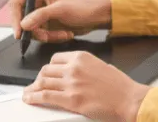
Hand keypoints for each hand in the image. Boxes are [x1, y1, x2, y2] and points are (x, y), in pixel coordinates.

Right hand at [9, 0, 111, 42]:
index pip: (16, 4)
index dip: (14, 18)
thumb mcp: (60, 10)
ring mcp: (40, 16)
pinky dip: (51, 38)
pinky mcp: (45, 26)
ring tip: (61, 33)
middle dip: (36, 31)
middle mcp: (36, 3)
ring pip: (32, 32)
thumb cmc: (80, 8)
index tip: (19, 32)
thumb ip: (40, 16)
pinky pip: (40, 37)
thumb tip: (23, 24)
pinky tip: (64, 34)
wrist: (93, 19)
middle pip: (23, 21)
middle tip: (46, 35)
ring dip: (46, 36)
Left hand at [22, 51, 150, 121]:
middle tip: (36, 85)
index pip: (55, 59)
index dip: (48, 68)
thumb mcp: (100, 65)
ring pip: (43, 83)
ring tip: (28, 94)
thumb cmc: (120, 86)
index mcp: (81, 57)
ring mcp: (71, 83)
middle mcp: (74, 68)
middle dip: (39, 79)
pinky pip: (46, 96)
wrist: (129, 99)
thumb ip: (83, 67)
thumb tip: (73, 72)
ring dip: (32, 89)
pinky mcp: (71, 100)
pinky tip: (30, 99)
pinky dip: (34, 97)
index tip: (45, 74)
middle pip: (46, 70)